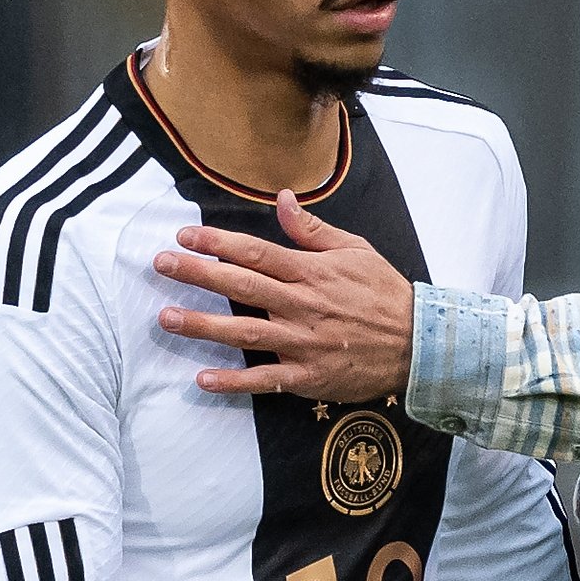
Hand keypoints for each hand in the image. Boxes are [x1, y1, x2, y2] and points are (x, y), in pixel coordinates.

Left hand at [153, 190, 412, 401]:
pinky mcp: (307, 376)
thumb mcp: (355, 249)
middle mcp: (302, 305)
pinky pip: (264, 379)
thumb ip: (313, 229)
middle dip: (197, 274)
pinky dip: (233, 381)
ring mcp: (302, 343)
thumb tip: (282, 199)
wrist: (418, 344)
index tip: (184, 236)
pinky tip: (202, 380)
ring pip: (244, 332)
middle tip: (161, 264)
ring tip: (166, 317)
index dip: (217, 243)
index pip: (256, 252)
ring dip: (203, 326)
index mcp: (312, 272)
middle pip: (241, 287)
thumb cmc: (383, 293)